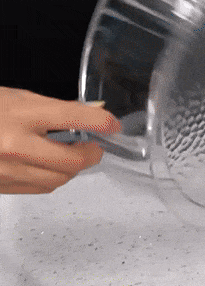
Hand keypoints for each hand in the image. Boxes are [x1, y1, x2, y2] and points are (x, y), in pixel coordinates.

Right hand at [0, 87, 121, 193]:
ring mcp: (6, 170)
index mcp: (21, 114)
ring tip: (73, 155)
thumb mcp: (19, 97)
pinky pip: (39, 187)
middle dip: (91, 154)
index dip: (102, 122)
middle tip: (95, 146)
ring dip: (73, 168)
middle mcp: (15, 145)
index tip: (113, 125)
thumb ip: (58, 109)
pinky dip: (52, 177)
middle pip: (73, 162)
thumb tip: (94, 114)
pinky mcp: (2, 186)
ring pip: (58, 180)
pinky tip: (51, 165)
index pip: (76, 118)